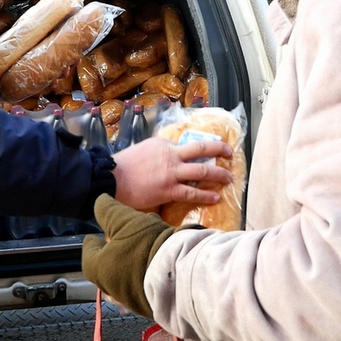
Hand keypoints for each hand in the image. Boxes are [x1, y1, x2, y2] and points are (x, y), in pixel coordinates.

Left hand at [82, 194, 200, 318]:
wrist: (180, 274)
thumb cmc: (146, 245)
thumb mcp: (124, 219)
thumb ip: (108, 211)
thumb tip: (99, 202)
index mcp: (99, 270)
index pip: (89, 253)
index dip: (93, 241)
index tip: (95, 236)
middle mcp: (112, 289)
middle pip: (108, 266)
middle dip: (115, 250)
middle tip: (123, 238)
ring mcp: (132, 299)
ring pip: (127, 275)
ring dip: (132, 260)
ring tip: (145, 245)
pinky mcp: (151, 304)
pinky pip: (145, 284)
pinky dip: (147, 271)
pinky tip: (158, 260)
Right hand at [110, 136, 232, 209]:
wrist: (111, 179)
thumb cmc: (122, 166)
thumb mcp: (142, 150)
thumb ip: (158, 153)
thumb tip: (168, 159)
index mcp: (163, 144)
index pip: (185, 145)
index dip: (198, 150)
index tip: (206, 152)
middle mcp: (171, 155)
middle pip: (201, 149)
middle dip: (219, 150)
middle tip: (230, 153)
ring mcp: (172, 173)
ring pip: (202, 171)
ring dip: (219, 174)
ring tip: (229, 178)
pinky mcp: (169, 190)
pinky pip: (193, 193)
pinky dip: (206, 195)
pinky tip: (216, 197)